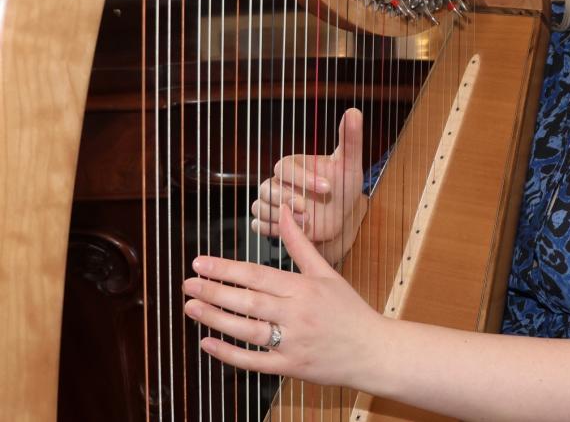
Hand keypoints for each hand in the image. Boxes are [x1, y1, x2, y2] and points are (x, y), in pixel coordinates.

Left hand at [184, 205, 385, 388]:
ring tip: (191, 308)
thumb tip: (284, 210)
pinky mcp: (290, 367)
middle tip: (187, 283)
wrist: (373, 350)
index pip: (257, 275)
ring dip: (215, 319)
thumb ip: (300, 244)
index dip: (226, 268)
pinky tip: (207, 344)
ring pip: (247, 330)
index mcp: (303, 288)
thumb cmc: (348, 308)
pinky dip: (229, 354)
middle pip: (248, 301)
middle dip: (214, 291)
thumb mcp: (326, 272)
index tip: (200, 262)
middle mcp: (296, 314)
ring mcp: (292, 342)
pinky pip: (254, 362)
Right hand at [251, 107, 366, 262]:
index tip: (328, 187)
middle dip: (287, 199)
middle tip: (309, 209)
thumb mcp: (349, 165)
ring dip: (279, 216)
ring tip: (306, 221)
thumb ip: (350, 139)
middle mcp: (279, 181)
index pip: (284, 167)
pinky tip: (290, 230)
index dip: (303, 178)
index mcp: (293, 165)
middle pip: (267, 188)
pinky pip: (258, 225)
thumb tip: (354, 111)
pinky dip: (269, 229)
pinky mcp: (273, 223)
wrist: (342, 216)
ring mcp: (273, 203)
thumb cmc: (344, 186)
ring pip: (260, 206)